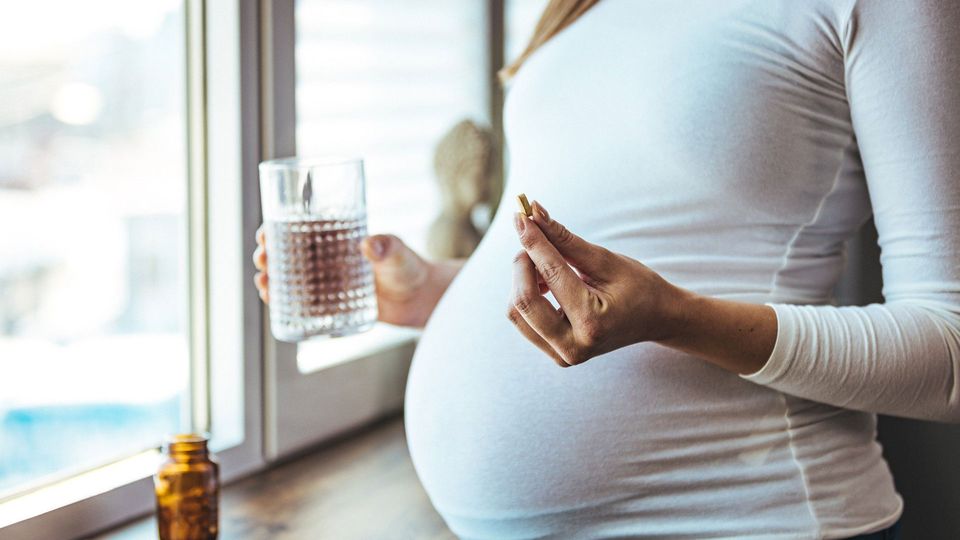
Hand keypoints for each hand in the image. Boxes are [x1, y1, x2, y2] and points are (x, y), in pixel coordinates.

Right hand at [253, 226, 450, 326]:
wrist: (421, 299)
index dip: (277, 229)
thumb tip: (370, 245)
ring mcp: (328, 283)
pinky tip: (274, 304)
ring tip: (264, 284)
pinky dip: (286, 303)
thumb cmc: (410, 268)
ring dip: (271, 279)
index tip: (264, 234)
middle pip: (288, 254)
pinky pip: (303, 303)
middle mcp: (328, 259)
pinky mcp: (333, 305)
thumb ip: (388, 247)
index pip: (299, 229)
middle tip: (262, 260)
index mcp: (337, 238)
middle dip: (268, 255)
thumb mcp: (399, 253)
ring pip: (291, 279)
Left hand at [507, 201, 690, 367]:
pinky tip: (547, 284)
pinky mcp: (555, 355)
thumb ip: (565, 239)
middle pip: (523, 301)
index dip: (533, 241)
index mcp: (592, 323)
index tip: (521, 216)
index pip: (551, 275)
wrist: (655, 319)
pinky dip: (527, 295)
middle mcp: (574, 347)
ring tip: (546, 266)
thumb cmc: (637, 286)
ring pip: (516, 312)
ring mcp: (563, 356)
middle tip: (535, 240)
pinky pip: (523, 321)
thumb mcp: (605, 260)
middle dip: (523, 264)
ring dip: (522, 281)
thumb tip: (534, 213)